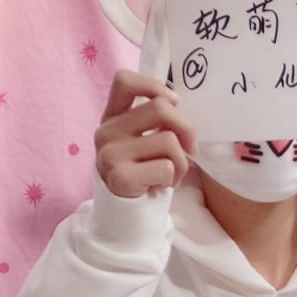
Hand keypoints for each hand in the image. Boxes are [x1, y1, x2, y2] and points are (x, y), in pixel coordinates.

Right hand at [94, 69, 195, 197]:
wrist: (126, 215)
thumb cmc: (142, 174)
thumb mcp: (142, 141)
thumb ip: (155, 120)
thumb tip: (177, 104)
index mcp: (111, 118)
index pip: (124, 81)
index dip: (154, 85)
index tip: (174, 102)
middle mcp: (106, 132)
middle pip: (160, 108)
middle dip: (186, 128)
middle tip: (190, 149)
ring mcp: (110, 154)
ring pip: (168, 140)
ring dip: (182, 161)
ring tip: (172, 173)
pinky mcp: (120, 177)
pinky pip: (166, 167)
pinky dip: (174, 178)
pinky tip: (163, 185)